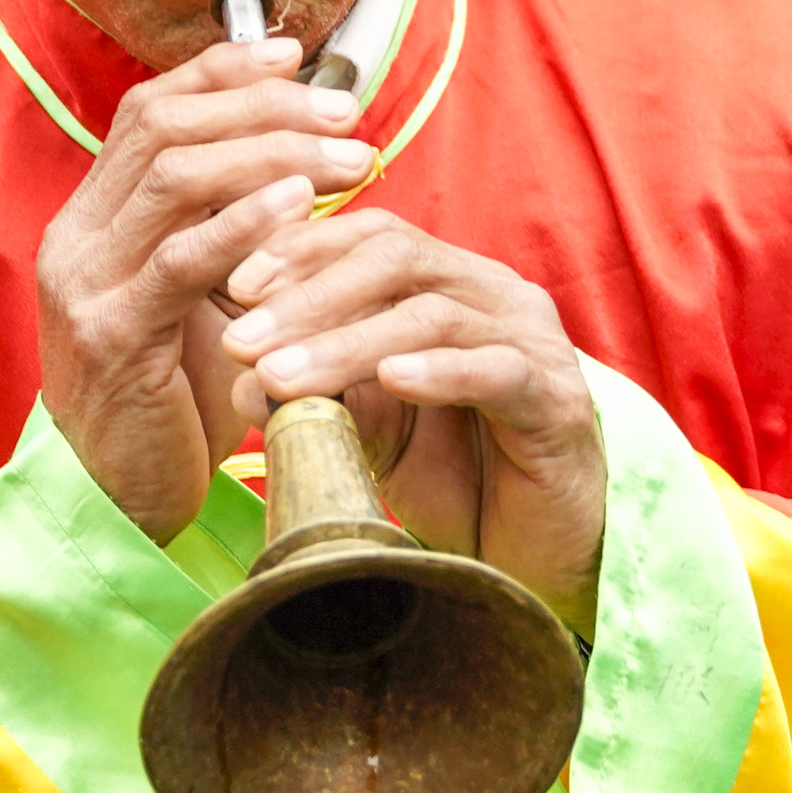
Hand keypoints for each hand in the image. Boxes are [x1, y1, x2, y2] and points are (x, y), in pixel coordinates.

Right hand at [39, 38, 379, 540]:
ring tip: (348, 157)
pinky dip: (246, 222)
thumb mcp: (195, 300)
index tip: (296, 55)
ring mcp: (86, 285)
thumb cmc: (171, 405)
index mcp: (91, 220)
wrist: (115, 506)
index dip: (223, 74)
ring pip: (176, 177)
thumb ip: (224, 233)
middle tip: (346, 113)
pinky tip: (302, 205)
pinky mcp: (112, 337)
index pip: (150, 110)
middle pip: (165, 127)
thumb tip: (299, 162)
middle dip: (264, 106)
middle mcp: (76, 238)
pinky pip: (182, 259)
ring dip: (273, 154)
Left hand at [217, 210, 604, 636]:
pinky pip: (496, 370)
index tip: (231, 286)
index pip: (373, 236)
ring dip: (347, 343)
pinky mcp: (559, 400)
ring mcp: (534, 342)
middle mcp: (497, 295)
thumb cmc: (454, 481)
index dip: (301, 250)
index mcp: (452, 284)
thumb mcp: (370, 426)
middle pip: (398, 259)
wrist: (532, 557)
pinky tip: (389, 381)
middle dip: (309, 296)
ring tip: (282, 376)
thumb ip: (319, 390)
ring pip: (433, 314)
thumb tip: (243, 373)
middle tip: (241, 341)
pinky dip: (437, 372)